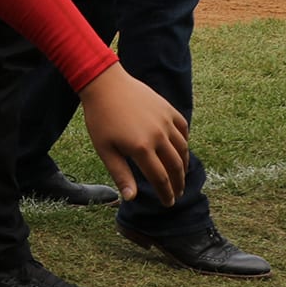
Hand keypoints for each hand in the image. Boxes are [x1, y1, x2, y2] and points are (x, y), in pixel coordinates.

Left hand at [77, 63, 189, 203]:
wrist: (104, 83)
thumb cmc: (100, 118)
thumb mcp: (105, 149)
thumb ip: (121, 174)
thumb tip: (131, 198)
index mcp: (141, 148)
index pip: (160, 179)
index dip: (166, 194)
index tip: (168, 203)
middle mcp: (158, 135)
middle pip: (175, 166)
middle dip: (178, 184)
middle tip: (177, 194)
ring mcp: (165, 120)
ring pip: (182, 148)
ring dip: (183, 165)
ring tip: (180, 175)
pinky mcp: (167, 108)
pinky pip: (183, 128)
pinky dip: (184, 140)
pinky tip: (181, 148)